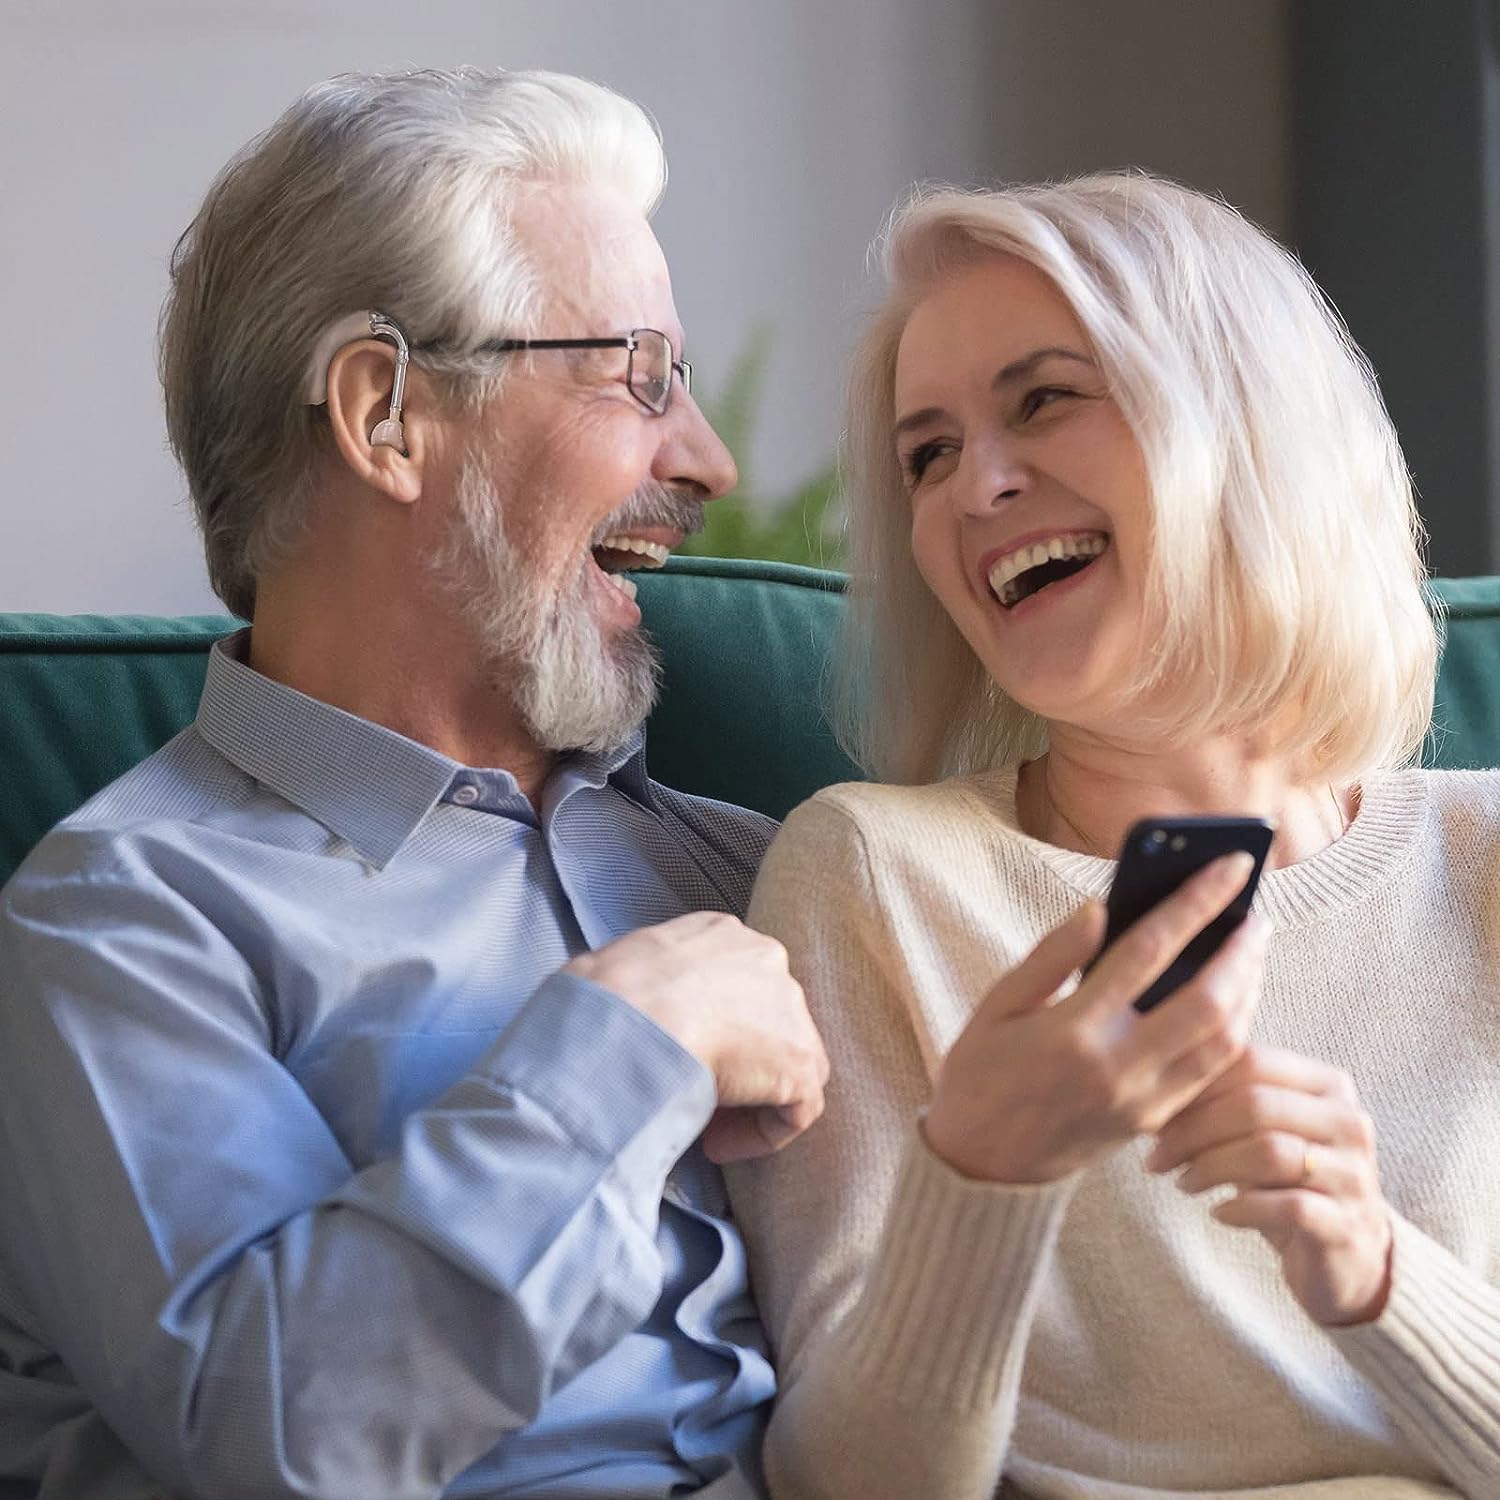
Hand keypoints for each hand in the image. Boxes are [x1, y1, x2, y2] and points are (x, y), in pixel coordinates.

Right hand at [566, 912, 827, 1163]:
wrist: (626, 1021)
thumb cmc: (601, 997)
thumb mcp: (617, 969)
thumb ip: (645, 988)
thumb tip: (626, 1015)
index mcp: (721, 933)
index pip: (732, 983)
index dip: (710, 1027)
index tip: (677, 1055)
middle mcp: (765, 959)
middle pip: (767, 1020)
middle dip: (736, 1060)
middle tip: (695, 1092)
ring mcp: (789, 1009)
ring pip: (787, 1064)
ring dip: (749, 1099)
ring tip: (704, 1127)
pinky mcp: (800, 1062)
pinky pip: (796, 1109)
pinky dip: (760, 1134)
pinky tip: (715, 1146)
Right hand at [924, 854, 1266, 1184]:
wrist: (981, 1165)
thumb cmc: (980, 1074)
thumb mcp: (996, 1006)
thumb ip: (1050, 956)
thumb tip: (1099, 908)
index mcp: (1073, 1029)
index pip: (1150, 951)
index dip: (1195, 902)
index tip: (1228, 865)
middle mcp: (1118, 1066)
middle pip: (1208, 1000)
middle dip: (1242, 948)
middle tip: (1255, 908)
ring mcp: (1142, 1101)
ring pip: (1224, 1041)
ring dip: (1249, 989)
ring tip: (1251, 948)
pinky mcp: (1154, 1122)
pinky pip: (1213, 1072)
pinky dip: (1236, 1029)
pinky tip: (1235, 999)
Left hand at [1147, 1045, 1392, 1325]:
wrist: (1347, 1253)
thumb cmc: (1288, 1180)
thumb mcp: (1260, 1132)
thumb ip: (1225, 1099)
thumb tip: (1154, 1084)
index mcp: (1327, 1084)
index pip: (1252, 1062)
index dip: (1195, 1084)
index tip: (1154, 1112)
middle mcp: (1349, 1122)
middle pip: (1256, 1105)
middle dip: (1194, 1130)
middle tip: (1156, 1156)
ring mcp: (1354, 1174)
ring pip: (1270, 1152)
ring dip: (1211, 1167)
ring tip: (1182, 1183)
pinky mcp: (1347, 1224)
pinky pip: (1289, 1206)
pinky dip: (1242, 1207)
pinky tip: (1218, 1213)